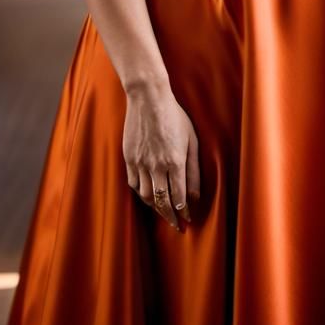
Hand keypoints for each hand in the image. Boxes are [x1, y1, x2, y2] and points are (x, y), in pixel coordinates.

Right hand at [122, 83, 200, 230]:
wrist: (148, 98)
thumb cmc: (175, 116)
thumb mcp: (192, 140)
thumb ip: (194, 170)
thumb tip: (195, 196)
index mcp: (175, 162)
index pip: (179, 198)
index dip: (184, 213)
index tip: (187, 220)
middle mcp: (157, 166)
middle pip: (162, 202)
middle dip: (170, 217)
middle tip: (176, 225)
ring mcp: (140, 163)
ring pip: (146, 196)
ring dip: (155, 207)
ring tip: (163, 211)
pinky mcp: (129, 158)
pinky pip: (134, 184)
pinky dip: (141, 193)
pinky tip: (148, 194)